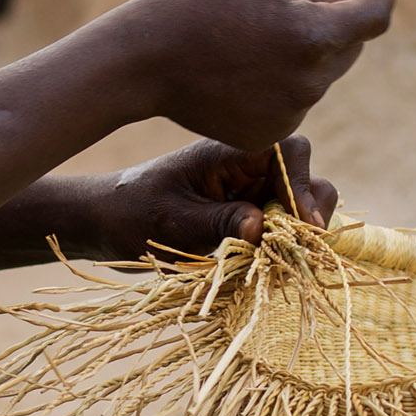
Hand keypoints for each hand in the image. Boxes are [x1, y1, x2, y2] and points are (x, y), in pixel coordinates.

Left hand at [92, 135, 340, 259]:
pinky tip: (272, 264)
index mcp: (228, 154)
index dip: (303, 184)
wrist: (105, 222)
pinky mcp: (244, 214)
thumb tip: (262, 226)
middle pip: (302, 175)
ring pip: (295, 203)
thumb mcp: (174, 223)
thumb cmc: (133, 214)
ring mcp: (247, 191)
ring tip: (286, 259)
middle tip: (301, 245)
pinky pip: (278, 224)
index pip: (288, 151)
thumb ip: (220, 222)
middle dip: (310, 207)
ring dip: (298, 231)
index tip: (302, 221)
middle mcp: (245, 168)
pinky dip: (283, 243)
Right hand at [112, 0, 394, 150]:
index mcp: (312, 35)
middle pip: (351, 48)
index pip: (376, 16)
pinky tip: (240, 71)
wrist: (142, 60)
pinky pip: (293, 102)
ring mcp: (290, 113)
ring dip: (305, 56)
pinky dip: (280, 85)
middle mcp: (310, 82)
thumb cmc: (198, 4)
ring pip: (320, 77)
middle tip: (299, 5)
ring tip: (252, 39)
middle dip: (339, 24)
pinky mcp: (269, 134)